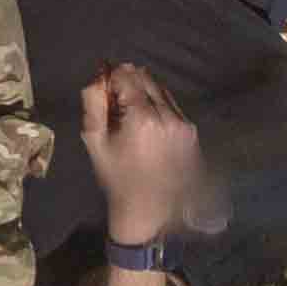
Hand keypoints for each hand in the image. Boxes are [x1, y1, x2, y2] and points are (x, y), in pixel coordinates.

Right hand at [82, 61, 199, 245]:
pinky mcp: (192, 132)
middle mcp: (168, 117)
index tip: (104, 82)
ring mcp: (184, 124)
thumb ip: (94, 105)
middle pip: (147, 80)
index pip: (128, 77)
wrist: (151, 209)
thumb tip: (99, 78)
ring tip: (130, 105)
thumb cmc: (118, 178)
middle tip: (115, 90)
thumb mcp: (96, 142)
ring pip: (162, 91)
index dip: (113, 75)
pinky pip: (173, 106)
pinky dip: (159, 104)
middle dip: (129, 80)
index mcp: (143, 119)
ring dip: (145, 90)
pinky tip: (148, 118)